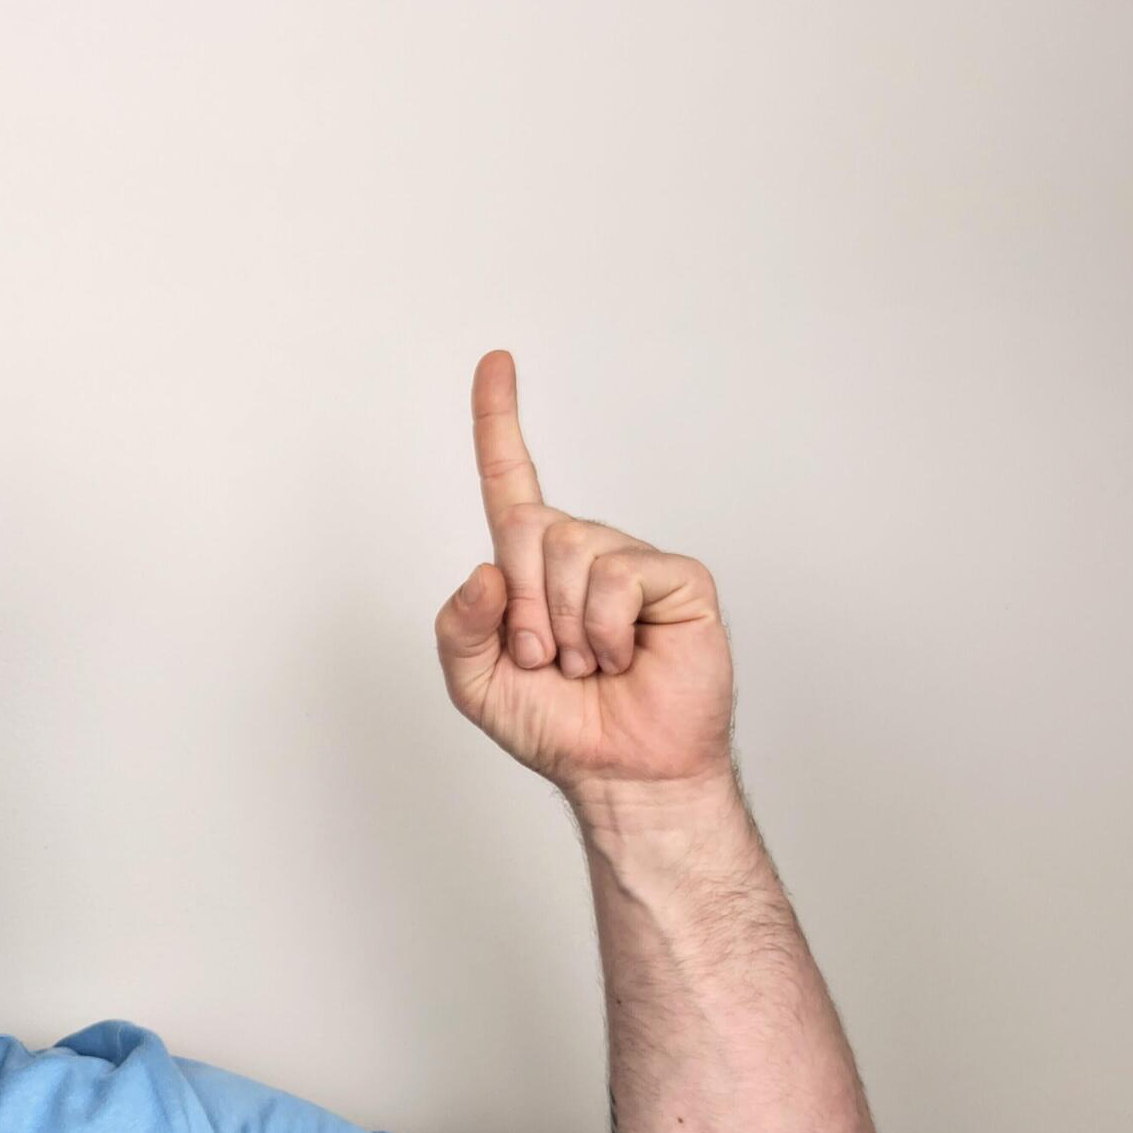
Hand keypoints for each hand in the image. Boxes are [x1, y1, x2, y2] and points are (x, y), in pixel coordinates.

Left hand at [434, 351, 734, 798]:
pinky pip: (619, 576)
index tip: (496, 361)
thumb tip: (485, 570)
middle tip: (547, 659)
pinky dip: (607, 627)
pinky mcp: (677, 579)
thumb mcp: (474, 683)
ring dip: (566, 626)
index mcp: (531, 567)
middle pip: (527, 526)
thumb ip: (456, 627)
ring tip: (591, 663)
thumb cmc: (556, 725)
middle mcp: (581, 551)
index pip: (511, 480)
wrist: (621, 771)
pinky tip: (626, 656)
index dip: (498, 422)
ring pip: (572, 551)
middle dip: (522, 605)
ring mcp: (632, 560)